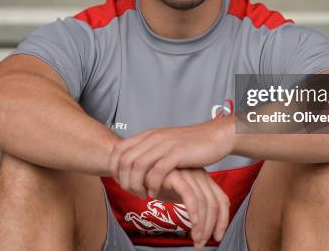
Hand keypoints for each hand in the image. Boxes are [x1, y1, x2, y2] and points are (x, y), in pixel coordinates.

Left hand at [110, 117, 233, 198]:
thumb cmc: (190, 145)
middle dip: (123, 180)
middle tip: (130, 192)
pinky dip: (152, 185)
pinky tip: (155, 193)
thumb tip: (133, 163)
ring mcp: (164, 144)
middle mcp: (153, 137)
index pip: (118, 149)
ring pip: (138, 166)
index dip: (113, 167)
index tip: (118, 181)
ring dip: (136, 184)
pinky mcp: (177, 153)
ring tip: (142, 194)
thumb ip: (149, 150)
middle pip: (124, 160)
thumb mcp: (164, 143)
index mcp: (148, 135)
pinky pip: (157, 171)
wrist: (215, 137)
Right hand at [156, 168, 229, 247]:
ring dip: (201, 225)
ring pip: (203, 202)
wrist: (137, 171)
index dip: (223, 220)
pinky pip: (190, 196)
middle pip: (215, 203)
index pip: (222, 200)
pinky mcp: (177, 176)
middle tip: (201, 244)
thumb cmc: (158, 183)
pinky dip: (194, 213)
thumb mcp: (179, 194)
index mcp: (203, 178)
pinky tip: (193, 225)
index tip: (217, 237)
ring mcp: (189, 173)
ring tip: (195, 240)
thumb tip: (201, 224)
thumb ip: (192, 203)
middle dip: (211, 227)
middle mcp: (199, 174)